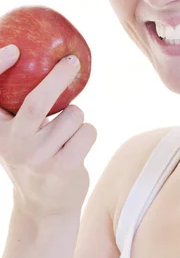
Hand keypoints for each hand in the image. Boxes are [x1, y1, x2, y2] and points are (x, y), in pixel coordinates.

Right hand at [0, 45, 96, 218]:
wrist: (43, 208)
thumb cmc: (33, 157)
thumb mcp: (16, 134)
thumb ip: (19, 107)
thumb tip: (52, 62)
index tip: (16, 49)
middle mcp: (12, 145)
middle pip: (36, 102)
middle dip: (57, 77)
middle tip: (71, 62)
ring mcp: (37, 159)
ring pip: (74, 115)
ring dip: (78, 118)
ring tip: (66, 135)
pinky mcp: (63, 168)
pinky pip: (88, 131)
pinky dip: (88, 132)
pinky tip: (76, 148)